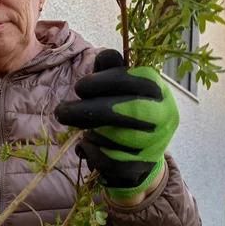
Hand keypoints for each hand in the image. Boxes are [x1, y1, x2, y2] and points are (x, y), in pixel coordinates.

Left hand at [54, 49, 178, 199]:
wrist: (143, 158)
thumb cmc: (127, 114)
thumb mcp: (123, 89)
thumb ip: (112, 71)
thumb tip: (104, 57)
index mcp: (158, 90)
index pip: (129, 79)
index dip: (100, 82)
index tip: (79, 88)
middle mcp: (162, 115)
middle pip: (121, 110)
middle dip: (85, 110)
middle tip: (62, 112)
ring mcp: (154, 144)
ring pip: (112, 136)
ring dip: (89, 133)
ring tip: (85, 131)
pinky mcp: (141, 167)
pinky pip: (107, 159)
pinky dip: (90, 153)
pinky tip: (85, 147)